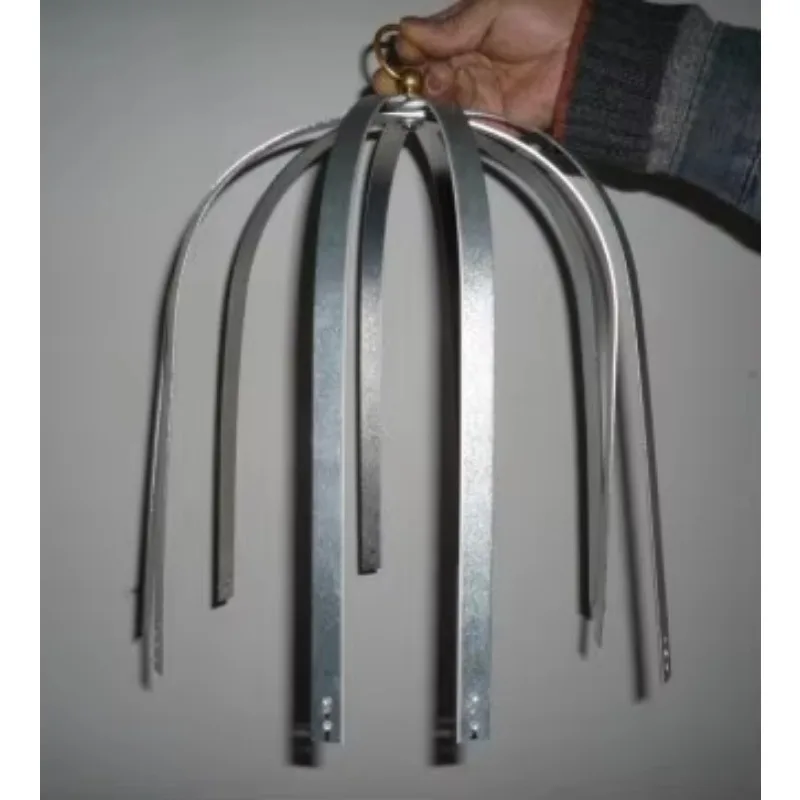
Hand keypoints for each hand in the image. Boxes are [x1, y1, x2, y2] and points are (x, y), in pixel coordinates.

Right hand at [373, 0, 581, 130]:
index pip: (419, 46)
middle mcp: (464, 64)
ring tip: (428, 81)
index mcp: (460, 34)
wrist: (582, 55)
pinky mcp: (488, 117)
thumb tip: (407, 30)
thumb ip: (449, 26)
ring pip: (435, 98)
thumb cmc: (549, 18)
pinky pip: (459, 118)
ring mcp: (474, 92)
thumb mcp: (491, 8)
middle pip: (421, 76)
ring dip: (424, 92)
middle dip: (403, 78)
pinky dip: (445, 111)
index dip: (404, 51)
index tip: (397, 52)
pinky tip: (440, 98)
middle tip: (393, 78)